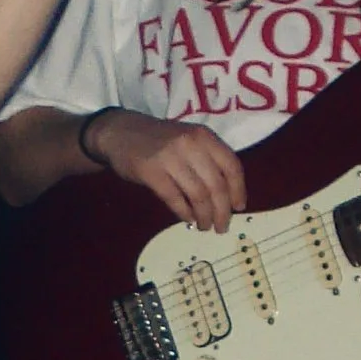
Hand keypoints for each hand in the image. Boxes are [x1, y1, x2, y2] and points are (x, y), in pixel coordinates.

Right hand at [87, 107, 246, 231]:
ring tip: (204, 226)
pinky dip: (183, 212)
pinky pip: (174, 198)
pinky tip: (187, 219)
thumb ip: (207, 160)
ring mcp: (170, 158)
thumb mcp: (189, 140)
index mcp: (205, 137)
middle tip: (222, 226)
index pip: (231, 166)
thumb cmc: (160, 140)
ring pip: (198, 195)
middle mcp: (191, 145)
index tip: (238, 208)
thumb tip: (226, 196)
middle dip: (222, 211)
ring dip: (204, 216)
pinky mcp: (151, 172)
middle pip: (216, 185)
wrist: (121, 132)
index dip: (238, 190)